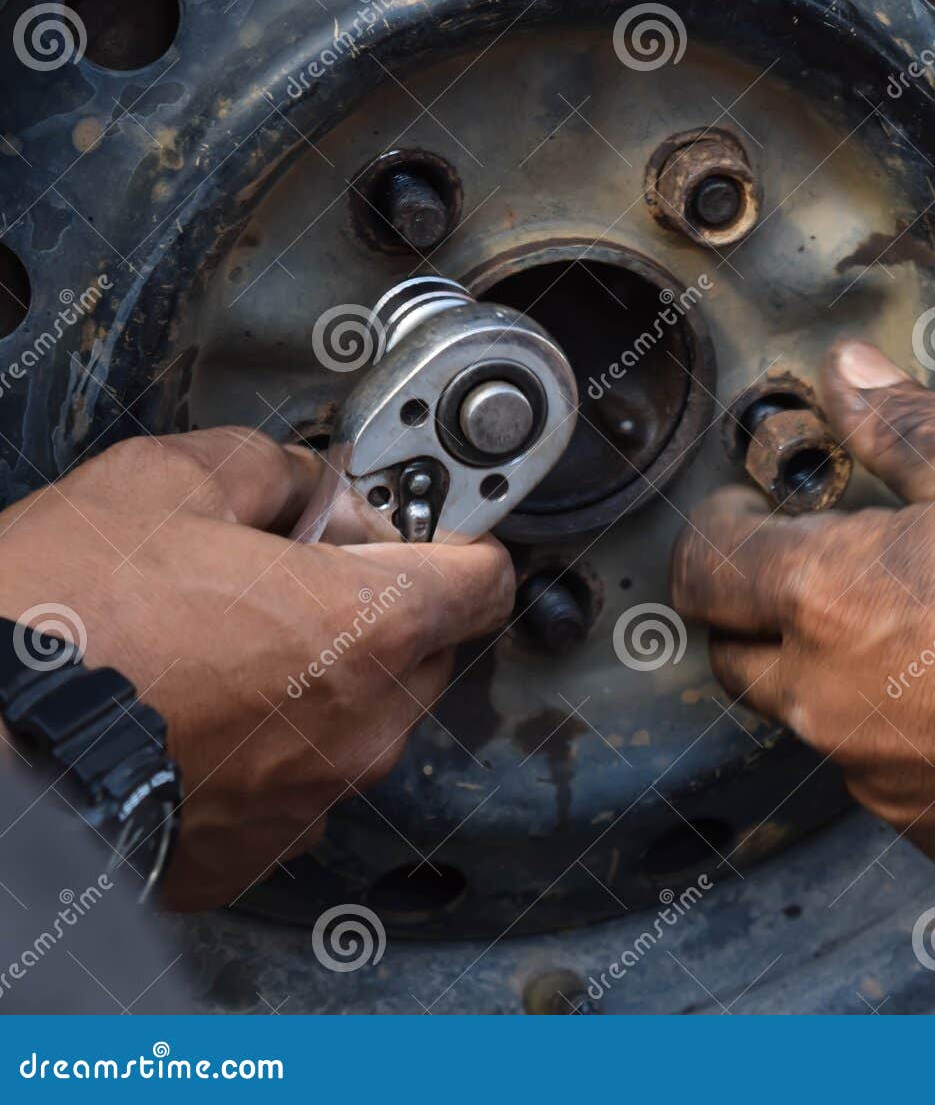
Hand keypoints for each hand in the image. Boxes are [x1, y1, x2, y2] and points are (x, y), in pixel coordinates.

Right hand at [0, 429, 513, 908]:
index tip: (416, 528)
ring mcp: (315, 800)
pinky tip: (197, 714)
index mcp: (372, 628)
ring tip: (221, 647)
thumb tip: (309, 483)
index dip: (452, 540)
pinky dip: (269, 748)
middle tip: (290, 576)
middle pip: (428, 650)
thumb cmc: (59, 626)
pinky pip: (298, 783)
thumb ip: (271, 470)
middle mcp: (366, 727)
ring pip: (362, 720)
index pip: (488, 580)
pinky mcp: (257, 851)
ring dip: (320, 680)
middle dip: (378, 606)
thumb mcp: (164, 483)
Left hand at [672, 340, 934, 887]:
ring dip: (836, 670)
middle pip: (734, 651)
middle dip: (757, 605)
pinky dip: (903, 733)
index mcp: (831, 595)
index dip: (715, 528)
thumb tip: (848, 377)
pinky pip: (881, 771)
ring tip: (928, 631)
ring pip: (810, 714)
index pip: (702, 567)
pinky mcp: (925, 827)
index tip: (748, 511)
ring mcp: (873, 773)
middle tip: (826, 565)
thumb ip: (907, 427)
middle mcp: (827, 696)